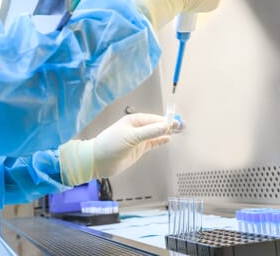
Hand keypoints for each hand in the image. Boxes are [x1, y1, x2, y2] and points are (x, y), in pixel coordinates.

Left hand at [59, 113, 178, 185]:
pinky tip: (168, 139)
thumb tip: (164, 126)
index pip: (154, 119)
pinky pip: (153, 143)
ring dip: (166, 133)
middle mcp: (137, 128)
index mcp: (134, 121)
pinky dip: (160, 141)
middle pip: (156, 125)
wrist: (98, 161)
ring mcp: (139, 139)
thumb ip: (149, 132)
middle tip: (181, 126)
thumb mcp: (131, 136)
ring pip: (156, 134)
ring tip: (178, 131)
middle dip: (168, 125)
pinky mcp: (139, 149)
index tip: (176, 123)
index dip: (166, 121)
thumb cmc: (109, 144)